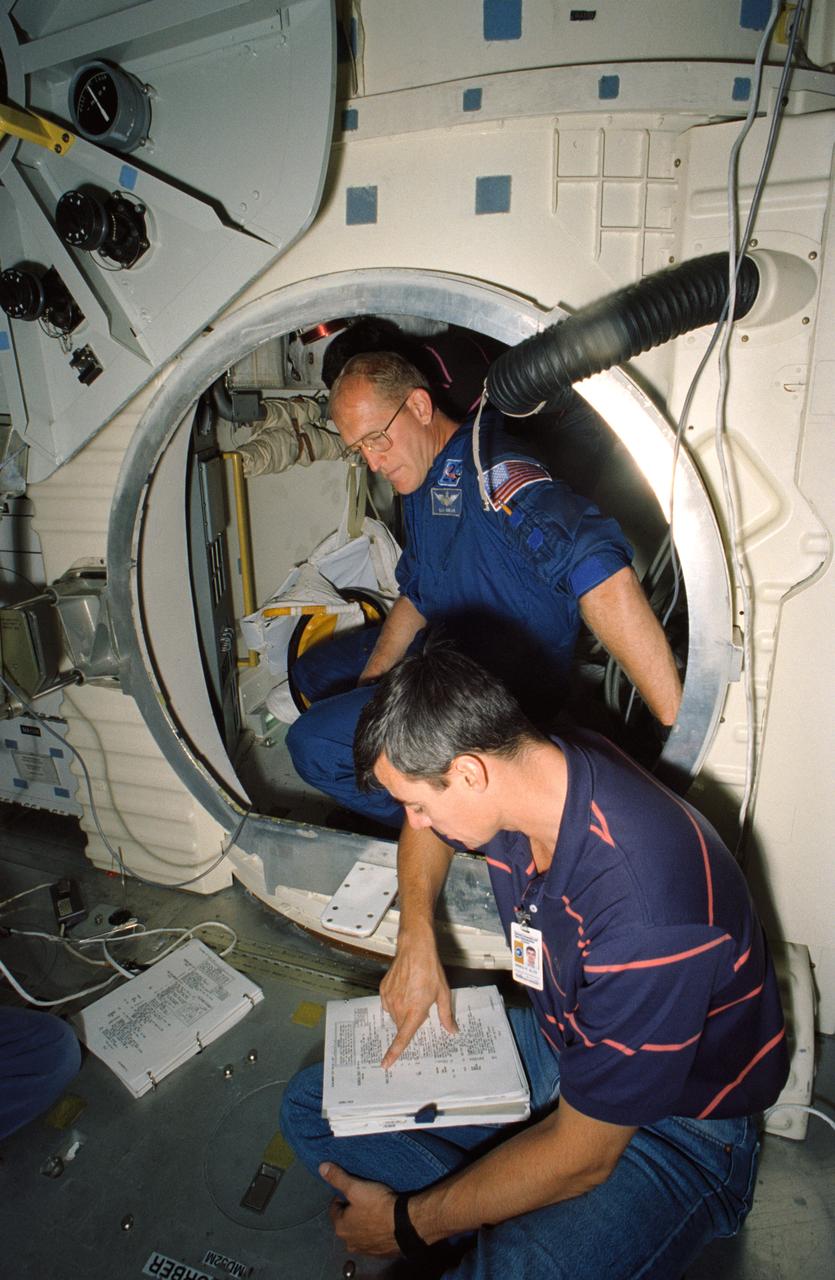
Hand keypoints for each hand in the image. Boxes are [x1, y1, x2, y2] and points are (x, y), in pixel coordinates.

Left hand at [320, 1162, 398, 1255]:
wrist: (406, 1225)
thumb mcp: (356, 1188)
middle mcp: (350, 1243)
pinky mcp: (381, 1254)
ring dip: (364, 1223)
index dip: (342, 1196)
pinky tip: (384, 1223)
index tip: (353, 1190)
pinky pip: (374, 1240)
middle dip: (352, 1211)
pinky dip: (376, 1232)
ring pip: (360, 1233)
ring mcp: (366, 1250)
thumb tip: (321, 1168)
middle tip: (365, 1199)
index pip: (334, 1208)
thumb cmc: (378, 1205)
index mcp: (340, 1228)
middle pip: (347, 1222)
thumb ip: (338, 1178)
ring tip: (376, 1210)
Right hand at [379, 934, 457, 1067]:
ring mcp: (389, 998)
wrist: (415, 949)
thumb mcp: (443, 993)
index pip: (402, 1038)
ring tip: (413, 993)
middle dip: (410, 1021)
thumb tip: (452, 1030)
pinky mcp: (383, 990)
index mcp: (415, 1012)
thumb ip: (446, 1015)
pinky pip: (387, 1003)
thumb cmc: (430, 970)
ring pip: (394, 1015)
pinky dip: (395, 1001)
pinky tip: (404, 989)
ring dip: (403, 1011)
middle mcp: (399, 1007)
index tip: (385, 1064)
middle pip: (401, 1025)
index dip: (393, 1053)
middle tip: (421, 1004)